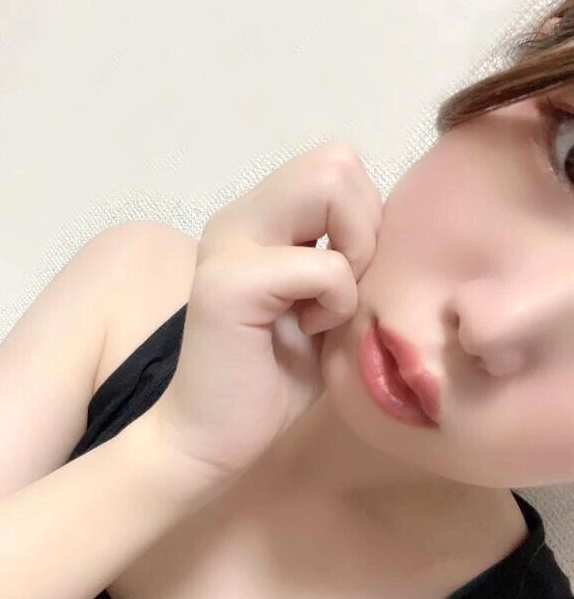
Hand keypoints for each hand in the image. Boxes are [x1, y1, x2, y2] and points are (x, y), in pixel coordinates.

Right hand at [149, 141, 382, 478]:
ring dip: (351, 254)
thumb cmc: (272, 379)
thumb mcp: (322, 306)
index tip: (345, 278)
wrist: (211, 437)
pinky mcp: (230, 283)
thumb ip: (344, 256)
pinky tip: (309, 332)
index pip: (337, 165)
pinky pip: (325, 266)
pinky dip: (338, 302)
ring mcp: (229, 243)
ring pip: (329, 185)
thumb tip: (387, 228)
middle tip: (341, 286)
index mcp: (258, 219)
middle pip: (336, 161)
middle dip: (363, 225)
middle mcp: (239, 217)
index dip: (362, 219)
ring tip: (323, 307)